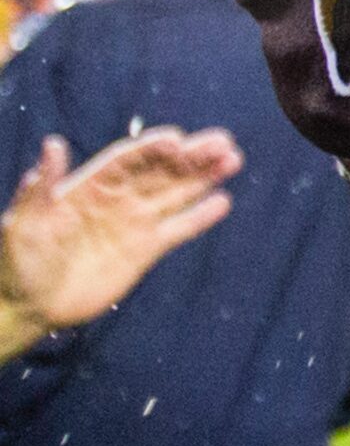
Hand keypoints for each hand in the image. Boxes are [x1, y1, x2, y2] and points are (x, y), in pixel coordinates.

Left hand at [0, 127, 242, 350]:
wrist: (27, 305)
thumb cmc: (17, 260)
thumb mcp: (23, 221)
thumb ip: (42, 187)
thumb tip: (53, 144)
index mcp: (90, 186)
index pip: (128, 160)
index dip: (152, 149)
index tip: (177, 140)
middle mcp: (118, 198)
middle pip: (161, 171)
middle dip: (191, 156)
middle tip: (223, 142)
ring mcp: (134, 223)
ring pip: (176, 193)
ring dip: (203, 176)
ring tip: (233, 159)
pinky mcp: (146, 250)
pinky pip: (178, 229)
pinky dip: (200, 217)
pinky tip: (222, 202)